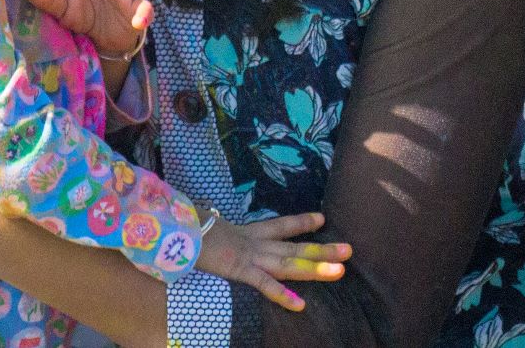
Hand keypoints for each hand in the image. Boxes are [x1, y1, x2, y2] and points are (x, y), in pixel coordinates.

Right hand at [196, 211, 351, 311]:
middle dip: (322, 249)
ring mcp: (249, 256)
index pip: (280, 226)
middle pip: (294, 246)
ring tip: (340, 270)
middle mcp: (254, 243)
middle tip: (349, 249)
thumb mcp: (204, 226)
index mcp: (246, 232)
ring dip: (315, 268)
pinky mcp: (239, 270)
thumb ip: (212, 226)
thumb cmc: (185, 227)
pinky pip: (264, 285)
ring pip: (289, 263)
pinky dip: (282, 295)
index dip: (302, 223)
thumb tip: (207, 219)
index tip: (321, 219)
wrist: (175, 227)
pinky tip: (300, 305)